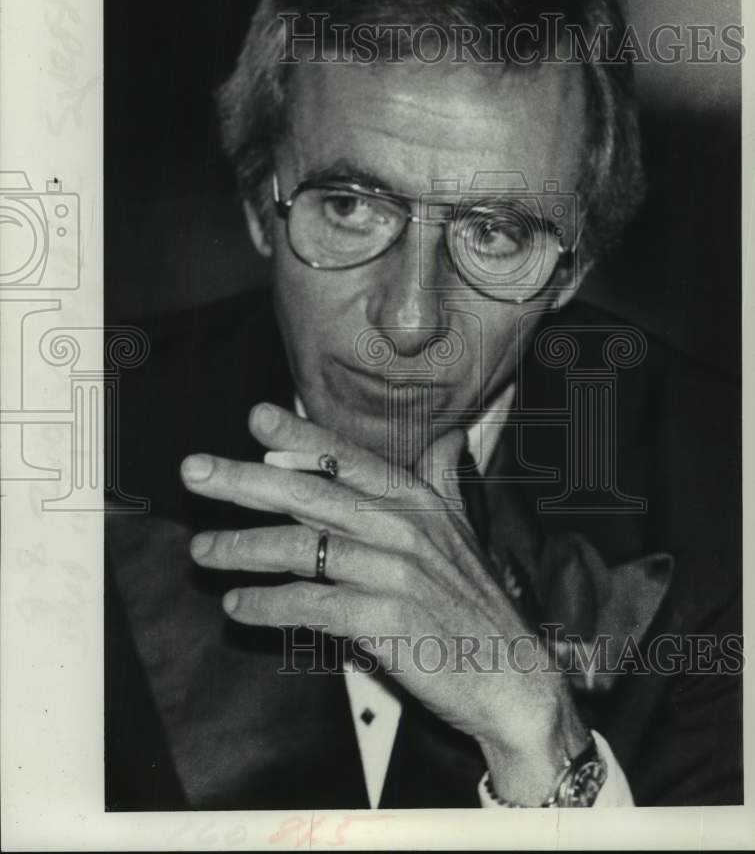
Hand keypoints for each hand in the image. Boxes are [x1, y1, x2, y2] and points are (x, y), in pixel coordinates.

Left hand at [181, 401, 588, 803]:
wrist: (514, 679)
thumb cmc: (477, 605)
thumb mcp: (463, 532)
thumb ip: (444, 480)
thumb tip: (448, 435)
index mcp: (418, 501)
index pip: (348, 459)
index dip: (299, 437)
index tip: (256, 418)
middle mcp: (403, 527)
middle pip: (310, 494)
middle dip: (244, 480)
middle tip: (194, 470)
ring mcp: (394, 573)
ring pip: (302, 548)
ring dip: (242, 548)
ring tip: (202, 551)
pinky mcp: (384, 621)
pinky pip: (310, 606)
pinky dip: (268, 605)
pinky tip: (239, 605)